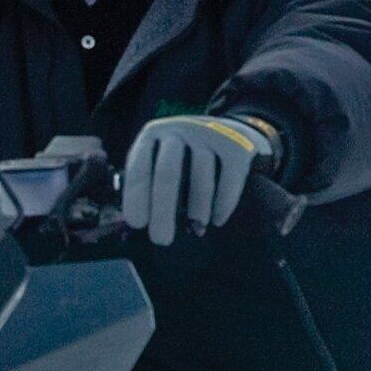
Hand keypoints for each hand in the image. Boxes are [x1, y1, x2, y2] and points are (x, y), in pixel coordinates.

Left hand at [120, 112, 279, 245]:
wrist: (230, 131)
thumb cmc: (184, 157)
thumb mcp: (158, 157)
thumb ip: (146, 182)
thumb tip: (132, 223)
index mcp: (152, 135)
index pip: (139, 166)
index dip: (136, 197)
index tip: (138, 224)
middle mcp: (179, 130)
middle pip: (168, 172)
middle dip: (163, 210)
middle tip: (161, 240)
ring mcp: (209, 134)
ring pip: (201, 176)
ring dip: (197, 208)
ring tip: (195, 229)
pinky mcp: (237, 145)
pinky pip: (229, 179)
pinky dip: (223, 204)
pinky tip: (217, 220)